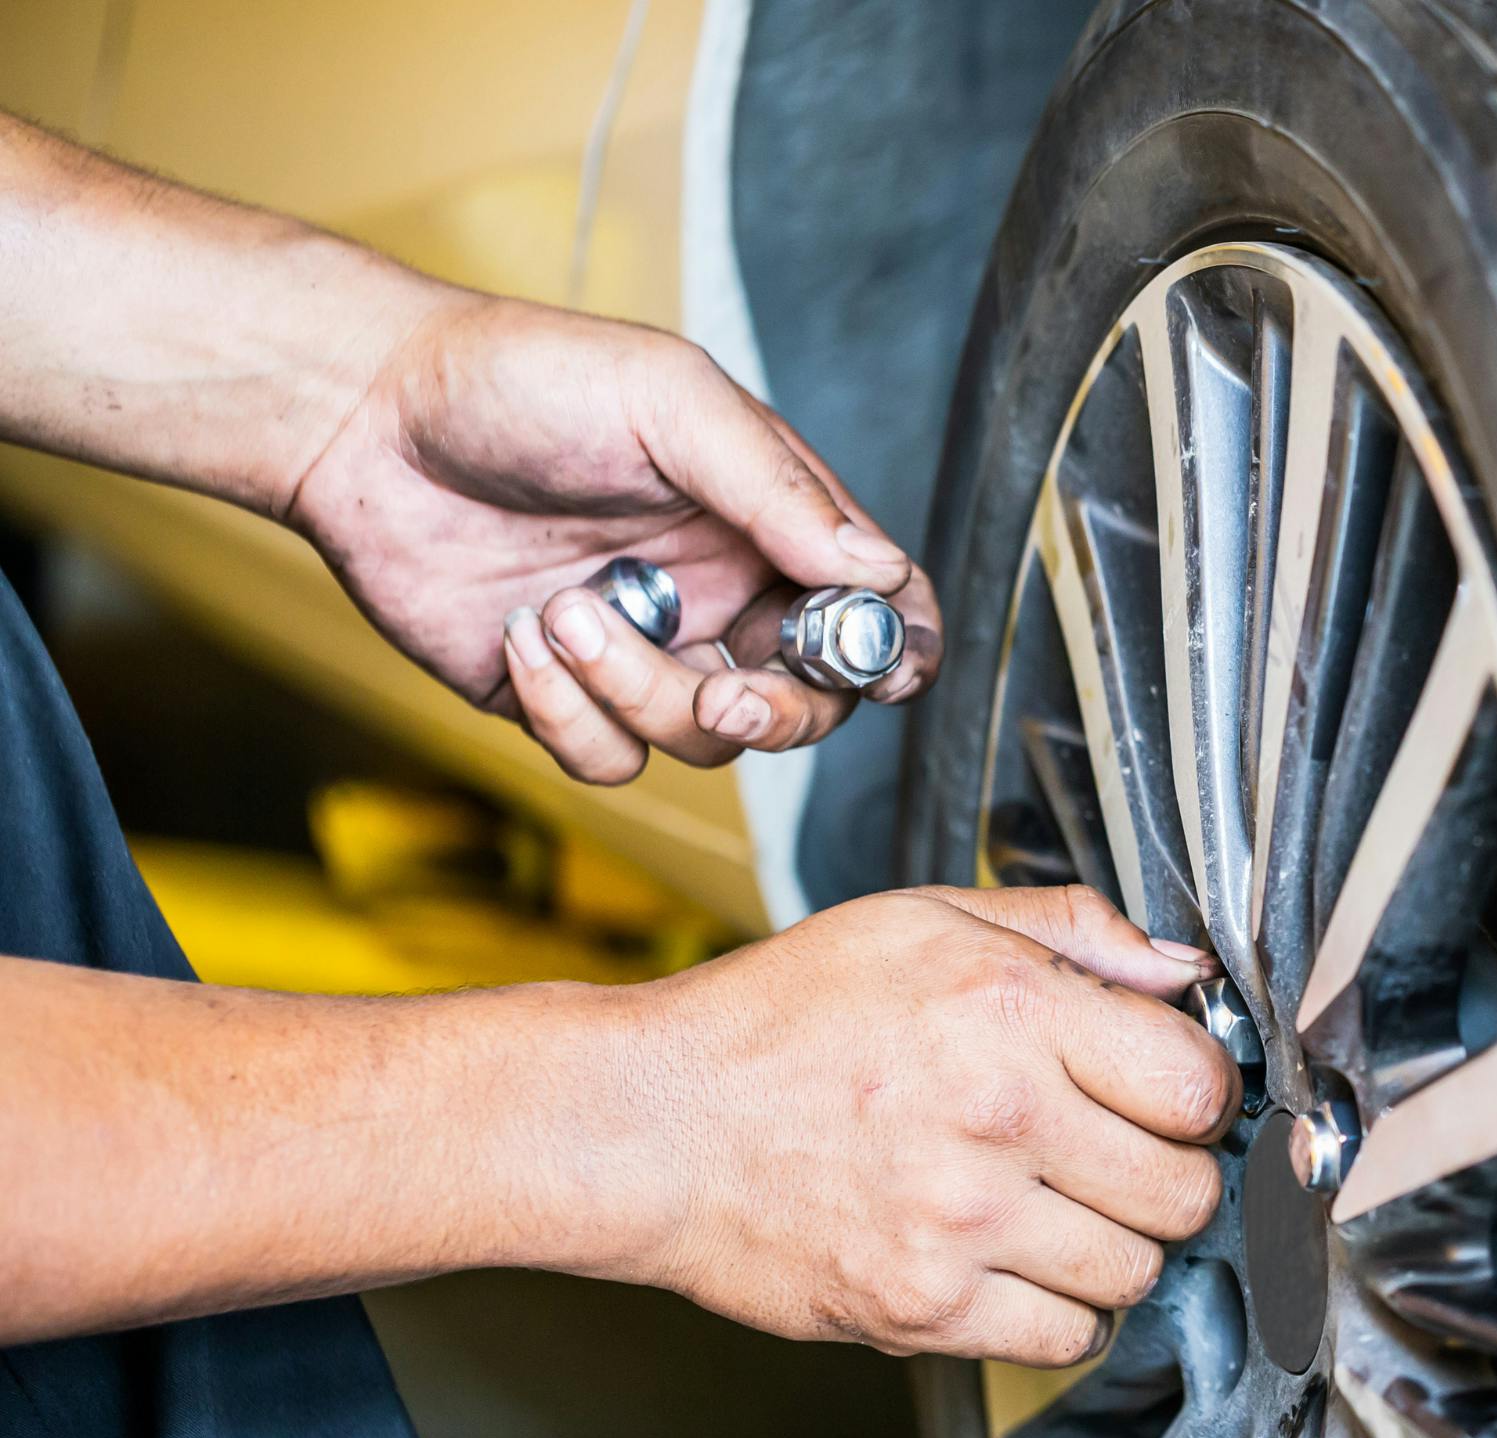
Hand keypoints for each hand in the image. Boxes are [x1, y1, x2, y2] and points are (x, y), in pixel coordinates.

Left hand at [287, 293, 944, 783]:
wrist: (361, 418)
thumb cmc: (520, 381)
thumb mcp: (670, 402)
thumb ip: (778, 491)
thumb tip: (876, 571)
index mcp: (766, 524)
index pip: (875, 605)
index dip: (896, 649)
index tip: (882, 672)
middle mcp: (718, 596)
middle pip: (805, 703)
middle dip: (774, 712)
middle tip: (721, 691)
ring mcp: (643, 652)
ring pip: (703, 742)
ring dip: (635, 690)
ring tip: (563, 608)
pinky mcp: (561, 699)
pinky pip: (609, 758)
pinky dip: (567, 713)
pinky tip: (518, 636)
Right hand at [587, 886, 1234, 1363]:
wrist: (650, 1124)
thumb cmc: (781, 1017)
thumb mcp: (925, 921)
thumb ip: (1071, 931)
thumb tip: (1182, 970)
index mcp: (1013, 1012)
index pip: (1198, 1085)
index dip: (1198, 1092)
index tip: (1170, 1095)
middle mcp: (1000, 1119)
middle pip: (1186, 1191)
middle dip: (1172, 1174)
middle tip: (1123, 1158)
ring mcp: (963, 1225)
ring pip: (1136, 1271)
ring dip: (1118, 1246)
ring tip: (1062, 1208)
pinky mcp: (923, 1308)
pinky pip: (1067, 1337)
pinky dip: (1062, 1312)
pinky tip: (1020, 1264)